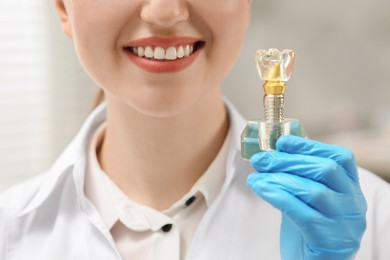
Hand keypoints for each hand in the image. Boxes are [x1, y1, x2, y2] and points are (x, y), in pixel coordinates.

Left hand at [247, 135, 366, 259]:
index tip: (282, 141)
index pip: (340, 158)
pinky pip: (302, 214)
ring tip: (256, 176)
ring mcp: (345, 225)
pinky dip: (278, 196)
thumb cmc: (308, 228)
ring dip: (279, 179)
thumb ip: (300, 176)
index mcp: (351, 189)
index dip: (310, 146)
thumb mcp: (309, 197)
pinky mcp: (330, 242)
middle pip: (325, 170)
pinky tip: (261, 189)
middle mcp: (354, 205)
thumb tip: (274, 152)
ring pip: (314, 191)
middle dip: (288, 160)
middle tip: (261, 159)